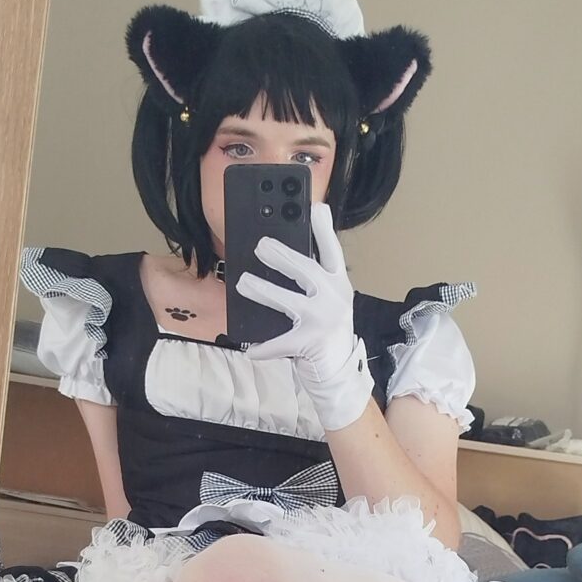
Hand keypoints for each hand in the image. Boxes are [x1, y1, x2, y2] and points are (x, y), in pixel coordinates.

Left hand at [235, 202, 373, 430]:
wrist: (339, 374)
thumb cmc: (326, 332)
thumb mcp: (326, 301)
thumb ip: (312, 278)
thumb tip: (280, 251)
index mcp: (338, 284)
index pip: (332, 251)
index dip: (324, 229)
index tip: (315, 207)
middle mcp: (334, 299)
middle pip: (307, 271)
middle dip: (282, 256)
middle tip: (260, 245)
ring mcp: (323, 321)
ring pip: (289, 301)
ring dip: (263, 290)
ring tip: (243, 282)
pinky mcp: (310, 344)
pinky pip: (280, 343)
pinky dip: (263, 347)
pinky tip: (250, 349)